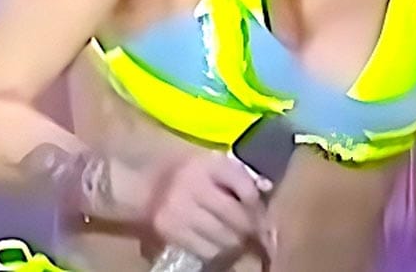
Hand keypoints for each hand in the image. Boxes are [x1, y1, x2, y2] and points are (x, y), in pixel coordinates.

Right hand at [147, 151, 274, 264]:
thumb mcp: (216, 163)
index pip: (245, 187)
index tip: (262, 213)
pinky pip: (206, 251)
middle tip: (256, 233)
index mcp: (210, 164)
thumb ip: (241, 174)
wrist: (148, 184)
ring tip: (237, 239)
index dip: (258, 204)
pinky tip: (219, 245)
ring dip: (236, 242)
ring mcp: (180, 211)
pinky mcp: (170, 232)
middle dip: (251, 228)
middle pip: (236, 216)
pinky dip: (219, 252)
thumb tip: (267, 188)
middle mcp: (194, 185)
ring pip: (223, 238)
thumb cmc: (191, 172)